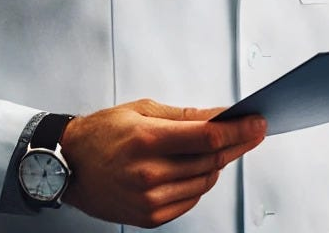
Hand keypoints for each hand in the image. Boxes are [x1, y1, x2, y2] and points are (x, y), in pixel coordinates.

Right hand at [60, 98, 265, 227]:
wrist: (69, 165)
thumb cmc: (104, 132)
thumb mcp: (143, 110)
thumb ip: (186, 115)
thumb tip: (221, 114)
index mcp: (147, 140)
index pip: (207, 136)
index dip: (238, 130)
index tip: (259, 123)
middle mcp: (148, 173)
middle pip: (211, 160)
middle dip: (236, 143)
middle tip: (252, 130)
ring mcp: (149, 200)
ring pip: (205, 182)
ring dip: (217, 163)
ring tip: (216, 146)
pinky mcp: (149, 218)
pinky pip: (191, 200)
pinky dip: (200, 182)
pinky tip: (194, 167)